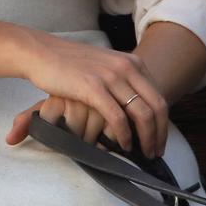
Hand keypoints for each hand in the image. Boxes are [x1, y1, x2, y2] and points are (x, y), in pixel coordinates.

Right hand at [3, 37, 169, 157]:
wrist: (42, 52)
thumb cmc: (71, 64)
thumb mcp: (105, 66)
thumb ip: (122, 81)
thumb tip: (135, 105)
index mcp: (132, 63)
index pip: (159, 98)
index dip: (163, 124)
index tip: (159, 141)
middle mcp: (127, 68)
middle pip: (156, 107)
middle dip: (159, 134)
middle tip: (155, 153)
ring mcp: (111, 77)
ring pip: (141, 114)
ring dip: (146, 138)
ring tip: (142, 153)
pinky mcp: (94, 87)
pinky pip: (118, 117)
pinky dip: (124, 135)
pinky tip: (123, 145)